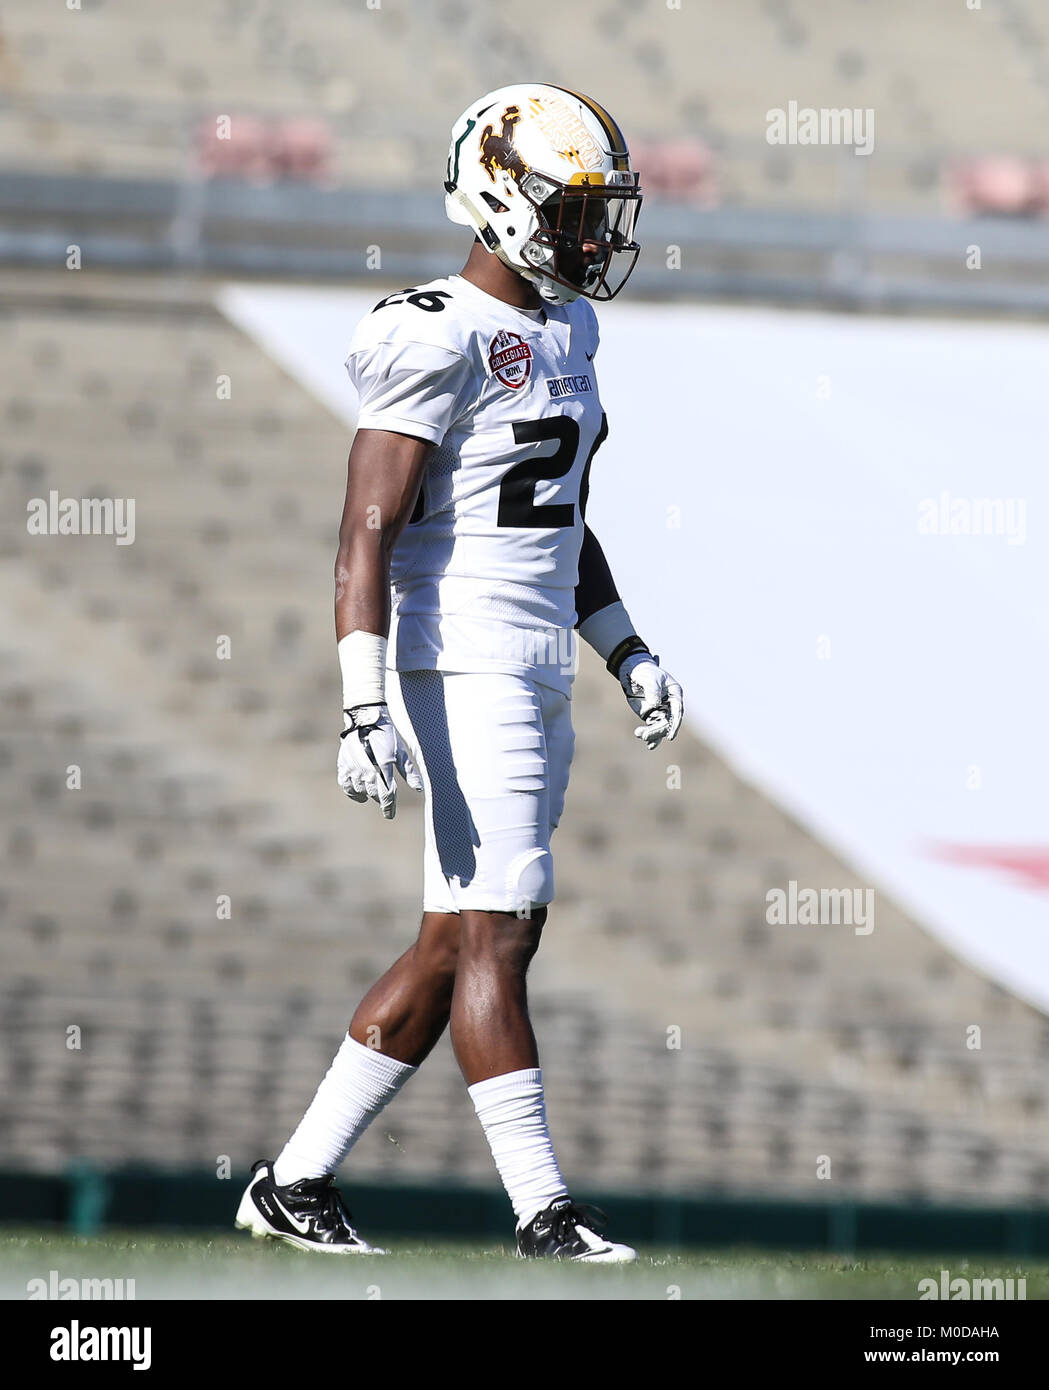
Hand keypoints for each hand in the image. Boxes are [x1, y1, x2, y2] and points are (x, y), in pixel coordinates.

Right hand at [337, 704, 422, 818]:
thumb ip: (409, 771)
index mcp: (384, 762)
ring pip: (359, 789)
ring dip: (367, 795)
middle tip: (385, 801)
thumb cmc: (386, 734)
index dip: (389, 806)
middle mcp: (367, 765)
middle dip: (380, 799)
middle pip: (373, 792)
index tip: (390, 815)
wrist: (365, 717)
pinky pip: (345, 784)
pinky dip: (352, 791)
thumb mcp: (401, 751)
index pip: (387, 792)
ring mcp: (353, 765)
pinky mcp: (343, 763)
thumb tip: (420, 788)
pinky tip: (359, 793)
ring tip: (372, 794)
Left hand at [618, 655, 683, 749]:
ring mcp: (661, 710)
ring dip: (651, 734)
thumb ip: (653, 691)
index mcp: (674, 693)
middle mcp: (670, 704)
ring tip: (638, 734)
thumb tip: (654, 705)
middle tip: (645, 736)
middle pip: (668, 722)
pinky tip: (650, 745)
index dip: (675, 724)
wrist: (632, 672)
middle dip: (658, 731)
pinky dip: (652, 737)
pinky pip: (653, 728)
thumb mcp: (650, 678)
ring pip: (660, 727)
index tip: (670, 736)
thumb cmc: (644, 672)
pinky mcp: (651, 715)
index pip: (677, 711)